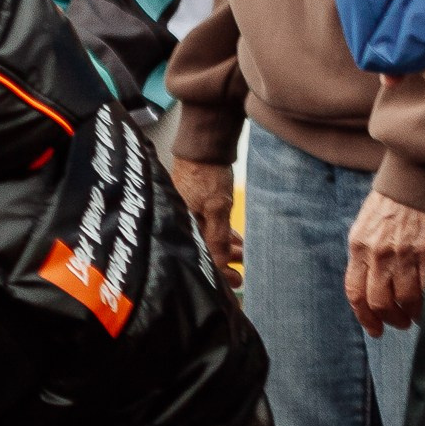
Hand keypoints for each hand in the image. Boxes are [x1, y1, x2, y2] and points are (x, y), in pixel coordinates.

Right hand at [168, 156, 241, 286]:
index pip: (198, 256)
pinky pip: (210, 227)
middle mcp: (182, 220)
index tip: (234, 283)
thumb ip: (218, 236)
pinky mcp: (198, 204)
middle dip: (224, 263)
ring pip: (208, 238)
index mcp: (181, 223)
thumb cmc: (206, 172)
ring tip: (243, 255)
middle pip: (202, 249)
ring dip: (226, 249)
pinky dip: (223, 235)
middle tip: (241, 274)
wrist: (204, 142)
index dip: (217, 273)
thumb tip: (219, 263)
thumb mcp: (217, 206)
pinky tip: (235, 240)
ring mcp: (190, 212)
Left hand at [345, 188, 424, 334]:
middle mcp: (378, 253)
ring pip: (405, 299)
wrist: (411, 177)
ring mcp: (404, 252)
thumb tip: (370, 290)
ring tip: (415, 316)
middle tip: (398, 323)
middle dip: (389, 319)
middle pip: (380, 302)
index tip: (375, 329)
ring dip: (411, 314)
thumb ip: (364, 257)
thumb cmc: (388, 205)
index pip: (355, 293)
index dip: (364, 317)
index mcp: (358, 247)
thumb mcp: (364, 228)